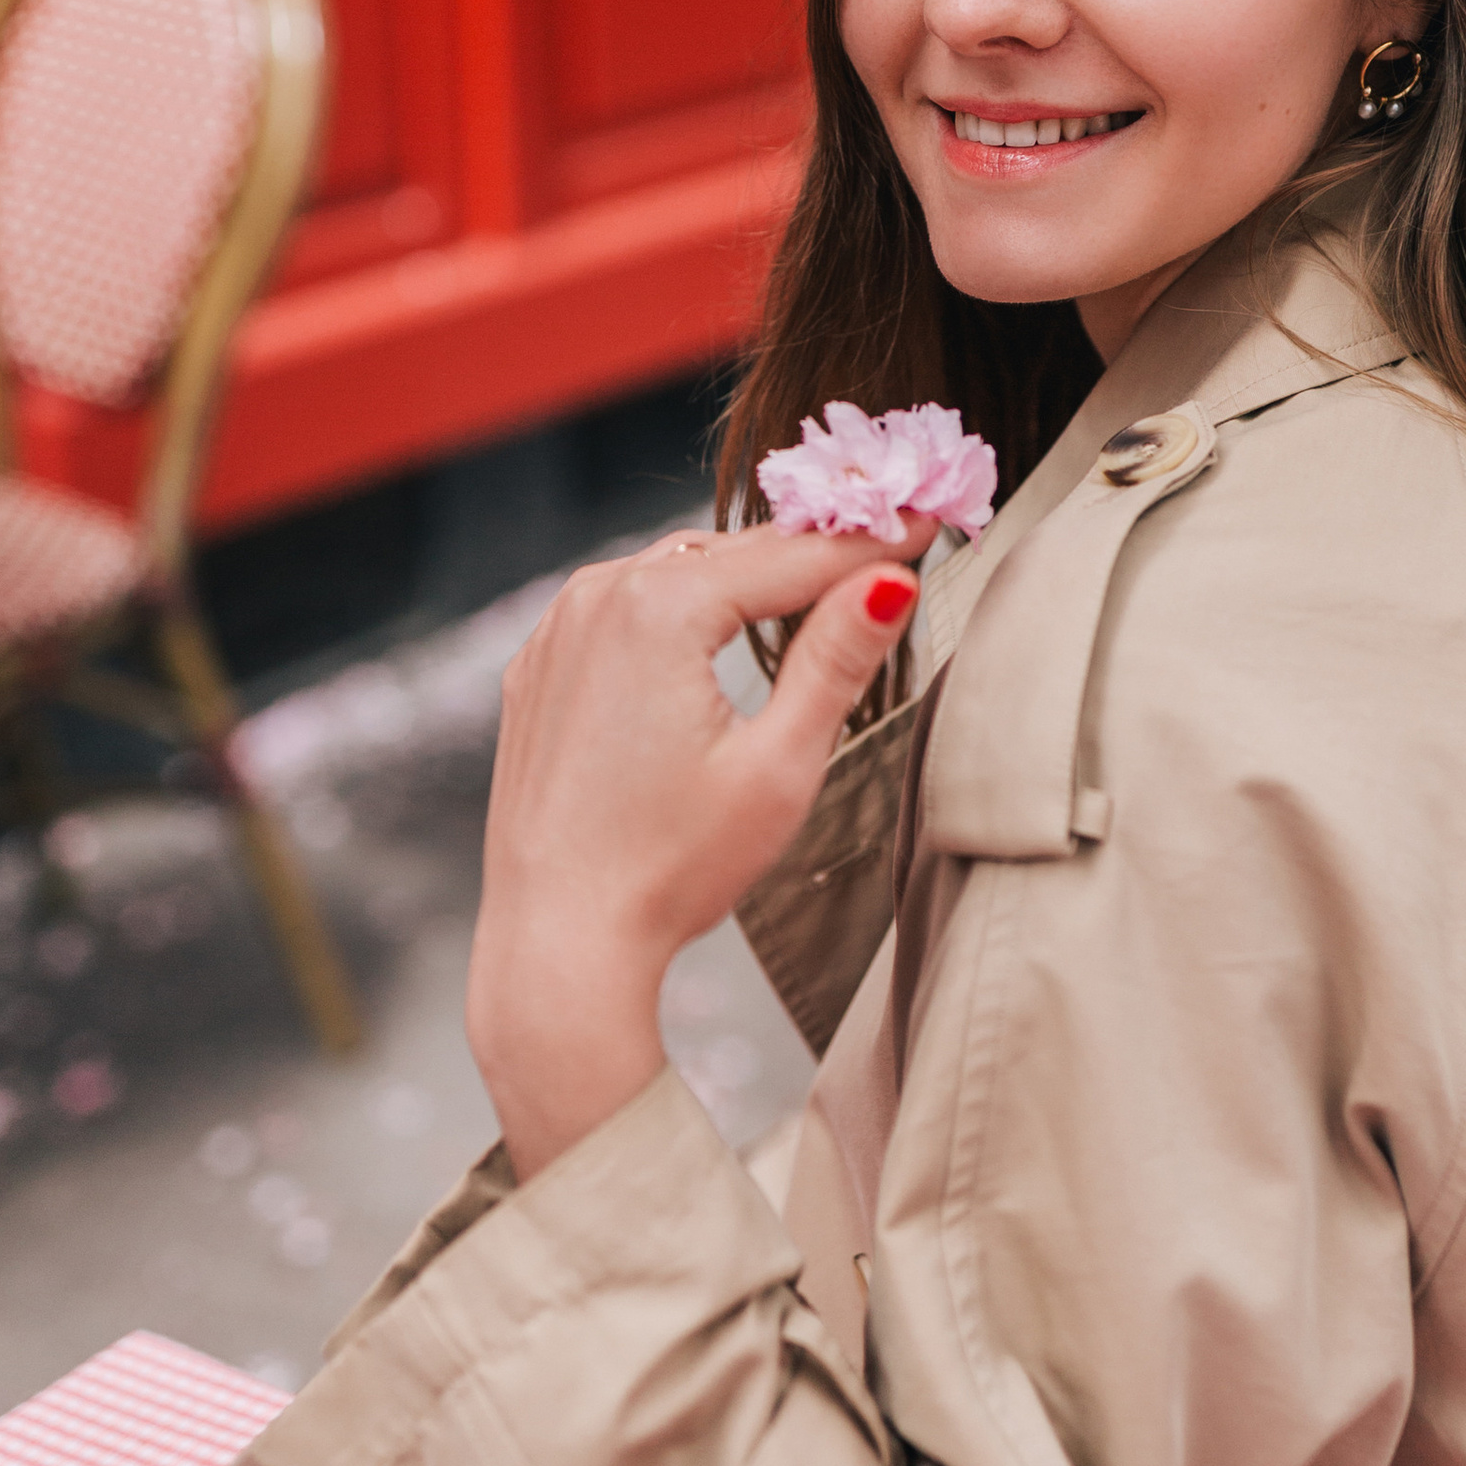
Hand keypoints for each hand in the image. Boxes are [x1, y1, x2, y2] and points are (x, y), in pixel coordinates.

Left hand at [466, 521, 930, 1177]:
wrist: (558, 944)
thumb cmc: (671, 869)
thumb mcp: (778, 766)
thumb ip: (836, 660)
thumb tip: (892, 580)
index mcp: (655, 609)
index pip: (791, 558)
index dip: (870, 542)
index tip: (927, 521)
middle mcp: (595, 598)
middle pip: (733, 555)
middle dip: (812, 550)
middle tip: (890, 538)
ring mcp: (556, 631)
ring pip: (675, 572)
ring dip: (744, 574)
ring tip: (818, 576)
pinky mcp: (538, 669)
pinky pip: (622, 608)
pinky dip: (678, 604)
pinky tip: (716, 624)